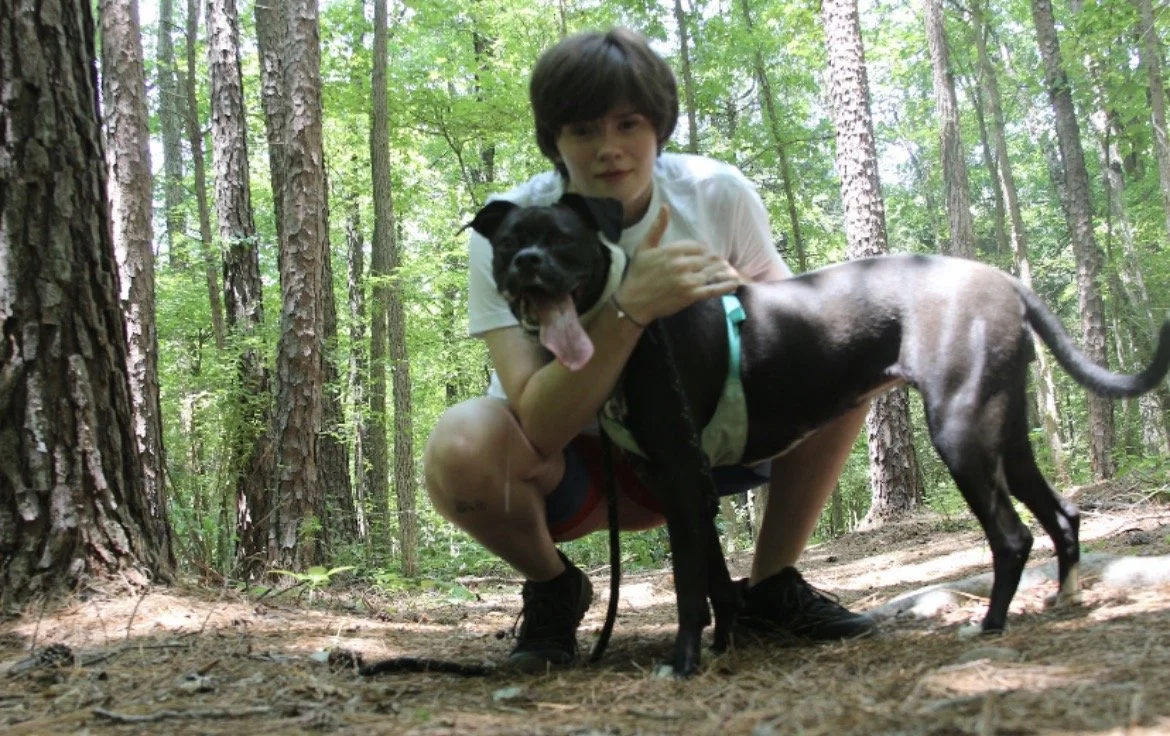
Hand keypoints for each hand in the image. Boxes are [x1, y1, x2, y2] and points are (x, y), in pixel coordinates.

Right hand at [614, 206, 742, 323]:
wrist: (634, 301)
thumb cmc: (637, 273)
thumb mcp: (644, 246)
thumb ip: (657, 227)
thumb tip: (665, 206)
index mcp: (673, 250)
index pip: (697, 246)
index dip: (703, 250)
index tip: (705, 254)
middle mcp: (683, 264)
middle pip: (707, 259)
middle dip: (714, 260)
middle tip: (720, 262)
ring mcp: (688, 281)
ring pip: (712, 272)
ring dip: (723, 270)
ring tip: (730, 270)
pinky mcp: (691, 295)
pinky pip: (713, 289)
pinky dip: (725, 286)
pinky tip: (734, 282)